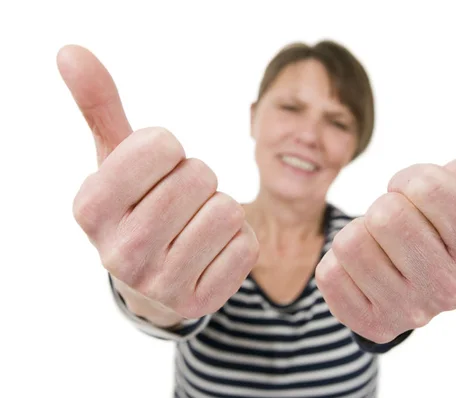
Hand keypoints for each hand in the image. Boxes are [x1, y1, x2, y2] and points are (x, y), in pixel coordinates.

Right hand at [58, 45, 258, 319]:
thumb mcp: (115, 157)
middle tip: (180, 199)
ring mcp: (160, 283)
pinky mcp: (200, 301)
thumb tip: (71, 51)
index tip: (156, 168)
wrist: (151, 277)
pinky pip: (247, 245)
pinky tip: (211, 250)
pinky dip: (238, 239)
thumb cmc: (136, 204)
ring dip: (220, 206)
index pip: (160, 145)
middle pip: (199, 176)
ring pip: (228, 210)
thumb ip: (100, 106)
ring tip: (195, 223)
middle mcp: (118, 253)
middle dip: (198, 178)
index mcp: (90, 209)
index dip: (168, 149)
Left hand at [315, 108, 455, 342]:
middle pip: (387, 216)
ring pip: (351, 243)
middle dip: (383, 208)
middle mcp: (455, 290)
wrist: (400, 273)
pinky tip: (363, 275)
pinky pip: (329, 273)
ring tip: (381, 249)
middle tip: (396, 226)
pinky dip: (338, 265)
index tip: (416, 196)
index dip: (411, 180)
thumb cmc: (432, 221)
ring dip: (359, 234)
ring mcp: (412, 314)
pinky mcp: (372, 326)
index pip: (427, 187)